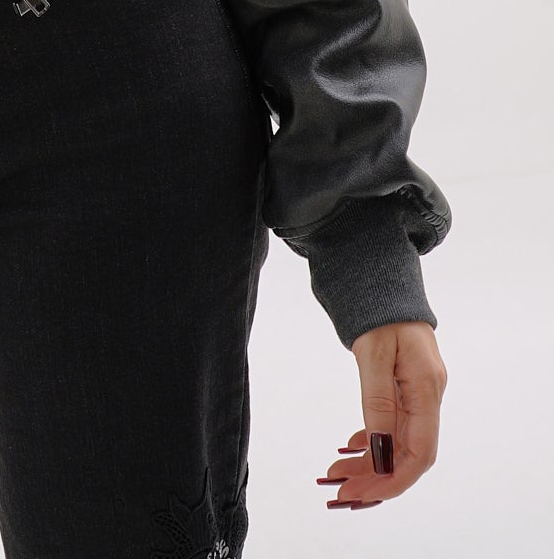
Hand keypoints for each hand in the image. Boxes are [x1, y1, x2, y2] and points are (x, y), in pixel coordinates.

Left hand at [318, 321, 446, 509]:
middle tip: (342, 492)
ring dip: (372, 461)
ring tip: (339, 475)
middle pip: (409, 451)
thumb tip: (379, 450)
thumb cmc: (378, 307)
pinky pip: (394, 422)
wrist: (381, 275)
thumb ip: (378, 400)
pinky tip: (353, 448)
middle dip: (378, 477)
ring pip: (399, 440)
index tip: (363, 494)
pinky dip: (374, 439)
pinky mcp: (406, 384)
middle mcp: (428, 393)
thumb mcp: (372, 352)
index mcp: (426, 387)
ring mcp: (419, 389)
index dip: (395, 478)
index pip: (421, 451)